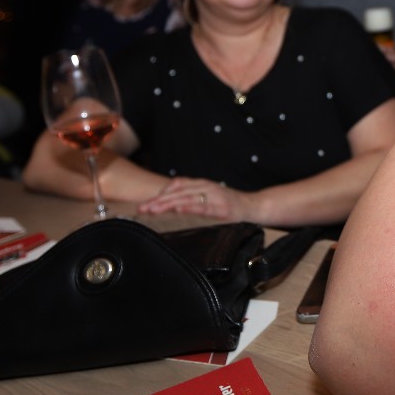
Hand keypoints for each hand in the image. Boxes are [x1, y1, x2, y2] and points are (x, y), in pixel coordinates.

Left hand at [138, 177, 253, 222]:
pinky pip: (203, 207)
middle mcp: (206, 187)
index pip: (176, 185)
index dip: (160, 193)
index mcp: (201, 184)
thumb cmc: (229, 204)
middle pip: (177, 192)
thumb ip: (192, 199)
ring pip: (186, 198)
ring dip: (168, 204)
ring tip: (153, 210)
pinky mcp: (222, 207)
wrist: (253, 206)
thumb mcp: (208, 197)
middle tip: (142, 209)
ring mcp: (214, 196)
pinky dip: (190, 208)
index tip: (145, 204)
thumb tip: (170, 206)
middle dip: (158, 201)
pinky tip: (179, 210)